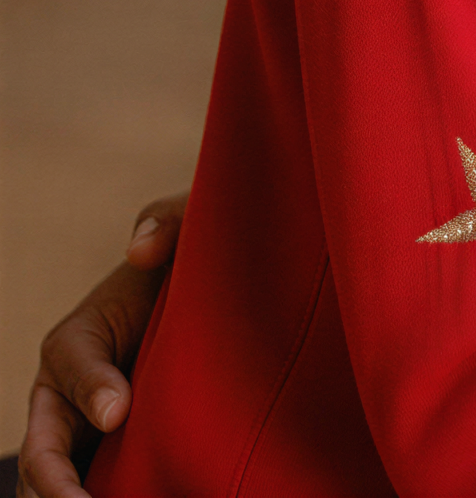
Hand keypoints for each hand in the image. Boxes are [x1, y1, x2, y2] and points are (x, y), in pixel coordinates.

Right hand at [14, 194, 184, 497]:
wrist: (215, 296)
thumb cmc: (192, 259)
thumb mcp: (185, 227)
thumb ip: (167, 221)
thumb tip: (141, 248)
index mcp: (75, 337)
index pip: (71, 365)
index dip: (92, 389)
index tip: (120, 413)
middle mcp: (68, 392)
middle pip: (43, 445)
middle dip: (55, 481)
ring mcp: (85, 428)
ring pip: (54, 478)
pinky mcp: (114, 454)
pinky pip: (91, 485)